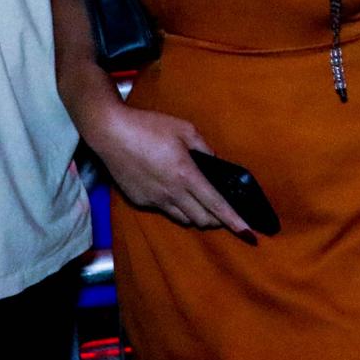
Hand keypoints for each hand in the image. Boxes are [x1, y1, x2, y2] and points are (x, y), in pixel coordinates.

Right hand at [83, 104, 255, 238]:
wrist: (111, 133)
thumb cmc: (149, 127)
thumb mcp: (185, 129)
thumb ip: (204, 148)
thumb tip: (214, 163)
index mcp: (187, 175)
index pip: (216, 205)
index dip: (234, 220)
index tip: (248, 233)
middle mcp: (172, 193)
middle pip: (202, 219)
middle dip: (217, 219)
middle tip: (223, 211)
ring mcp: (155, 199)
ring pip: (183, 219)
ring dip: (196, 216)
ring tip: (200, 203)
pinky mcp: (140, 201)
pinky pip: (165, 210)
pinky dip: (175, 206)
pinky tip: (171, 190)